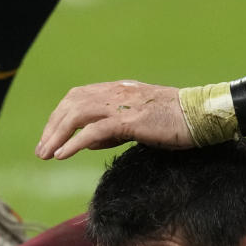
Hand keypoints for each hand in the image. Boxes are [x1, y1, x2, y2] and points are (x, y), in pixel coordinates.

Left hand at [36, 81, 191, 158]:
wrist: (203, 115)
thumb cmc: (178, 122)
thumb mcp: (140, 123)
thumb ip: (114, 130)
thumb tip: (87, 141)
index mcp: (119, 90)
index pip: (78, 97)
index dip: (60, 116)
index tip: (51, 137)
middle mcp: (117, 92)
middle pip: (71, 104)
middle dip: (52, 127)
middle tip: (41, 150)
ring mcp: (123, 104)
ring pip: (77, 115)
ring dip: (56, 136)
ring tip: (45, 155)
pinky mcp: (130, 120)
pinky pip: (93, 131)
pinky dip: (73, 142)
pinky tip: (62, 155)